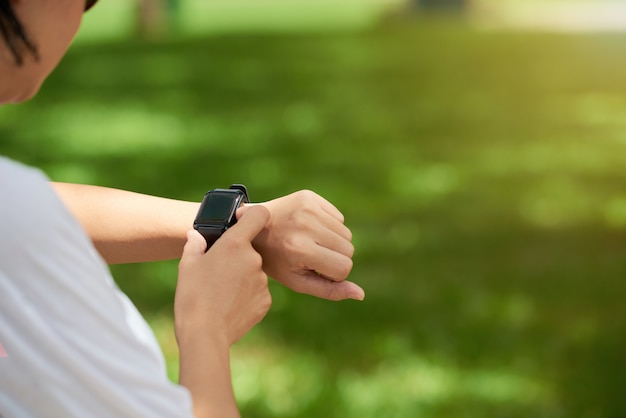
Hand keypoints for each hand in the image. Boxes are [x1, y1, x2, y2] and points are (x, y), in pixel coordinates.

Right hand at [175, 205, 271, 344]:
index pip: (259, 214)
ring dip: (242, 277)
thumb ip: (195, 244)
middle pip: (250, 249)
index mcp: (235, 244)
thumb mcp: (187, 265)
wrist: (205, 334)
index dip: (252, 215)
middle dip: (237, 257)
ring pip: (253, 272)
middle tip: (218, 272)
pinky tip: (229, 305)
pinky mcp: (266, 301)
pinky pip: (257, 291)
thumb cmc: (192, 296)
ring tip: (221, 293)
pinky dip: (246, 295)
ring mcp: (263, 281)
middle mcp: (254, 259)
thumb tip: (196, 235)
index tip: (243, 221)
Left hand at [254, 190, 364, 301]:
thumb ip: (330, 290)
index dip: (332, 273)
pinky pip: (339, 218)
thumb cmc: (275, 260)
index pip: (344, 267)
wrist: (252, 228)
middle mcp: (305, 225)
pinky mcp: (310, 196)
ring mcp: (308, 208)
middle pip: (348, 249)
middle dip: (334, 257)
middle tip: (310, 255)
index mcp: (300, 249)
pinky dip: (329, 226)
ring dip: (332, 242)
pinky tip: (308, 228)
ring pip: (346, 234)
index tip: (314, 269)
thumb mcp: (298, 281)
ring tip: (309, 241)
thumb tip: (361, 294)